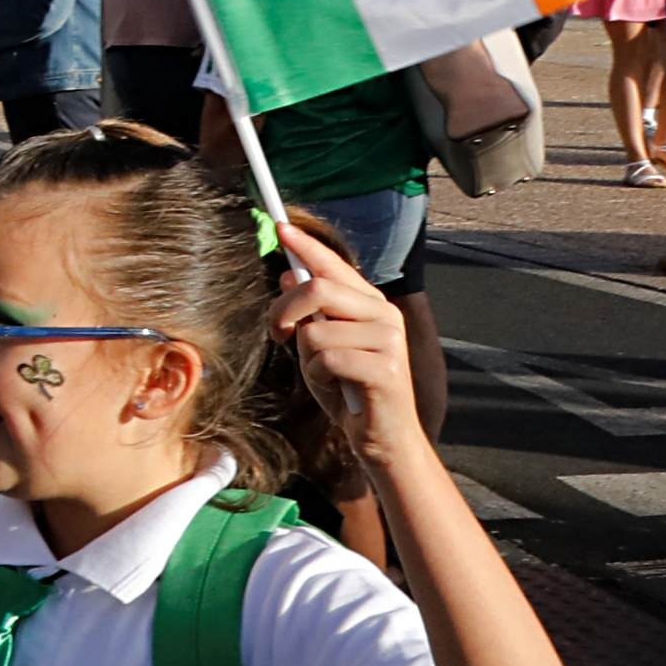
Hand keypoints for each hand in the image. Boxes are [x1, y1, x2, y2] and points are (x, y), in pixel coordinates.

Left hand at [269, 211, 422, 473]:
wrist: (383, 438)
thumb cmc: (349, 392)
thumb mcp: (322, 348)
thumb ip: (310, 314)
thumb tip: (289, 275)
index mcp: (371, 305)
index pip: (334, 266)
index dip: (306, 246)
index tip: (280, 227)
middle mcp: (384, 314)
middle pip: (318, 288)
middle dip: (284, 310)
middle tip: (277, 334)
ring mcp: (388, 339)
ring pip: (315, 330)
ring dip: (307, 358)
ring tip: (327, 376)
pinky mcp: (385, 367)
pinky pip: (326, 359)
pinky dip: (319, 377)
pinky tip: (338, 390)